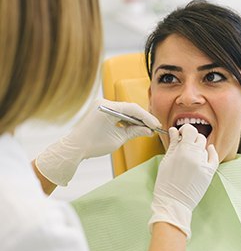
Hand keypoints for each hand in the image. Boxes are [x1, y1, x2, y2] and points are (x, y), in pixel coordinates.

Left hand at [35, 98, 160, 185]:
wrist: (74, 148)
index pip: (133, 109)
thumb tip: (149, 131)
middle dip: (142, 118)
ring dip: (135, 119)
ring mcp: (101, 106)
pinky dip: (126, 120)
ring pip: (124, 110)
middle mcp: (104, 103)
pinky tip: (134, 127)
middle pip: (129, 108)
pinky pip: (117, 113)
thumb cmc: (93, 144)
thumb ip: (135, 132)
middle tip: (154, 127)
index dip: (147, 117)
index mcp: (107, 107)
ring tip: (146, 129)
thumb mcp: (118, 139)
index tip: (156, 125)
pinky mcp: (100, 110)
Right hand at [149, 124, 218, 238]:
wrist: (173, 203)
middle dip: (191, 138)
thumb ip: (173, 144)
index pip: (190, 130)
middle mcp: (195, 155)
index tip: (181, 134)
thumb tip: (174, 131)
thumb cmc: (165, 183)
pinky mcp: (209, 173)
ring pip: (204, 147)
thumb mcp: (166, 161)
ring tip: (190, 154)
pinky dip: (212, 151)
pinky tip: (209, 149)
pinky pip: (214, 157)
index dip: (185, 129)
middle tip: (184, 143)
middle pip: (198, 137)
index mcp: (183, 150)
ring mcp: (204, 164)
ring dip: (198, 147)